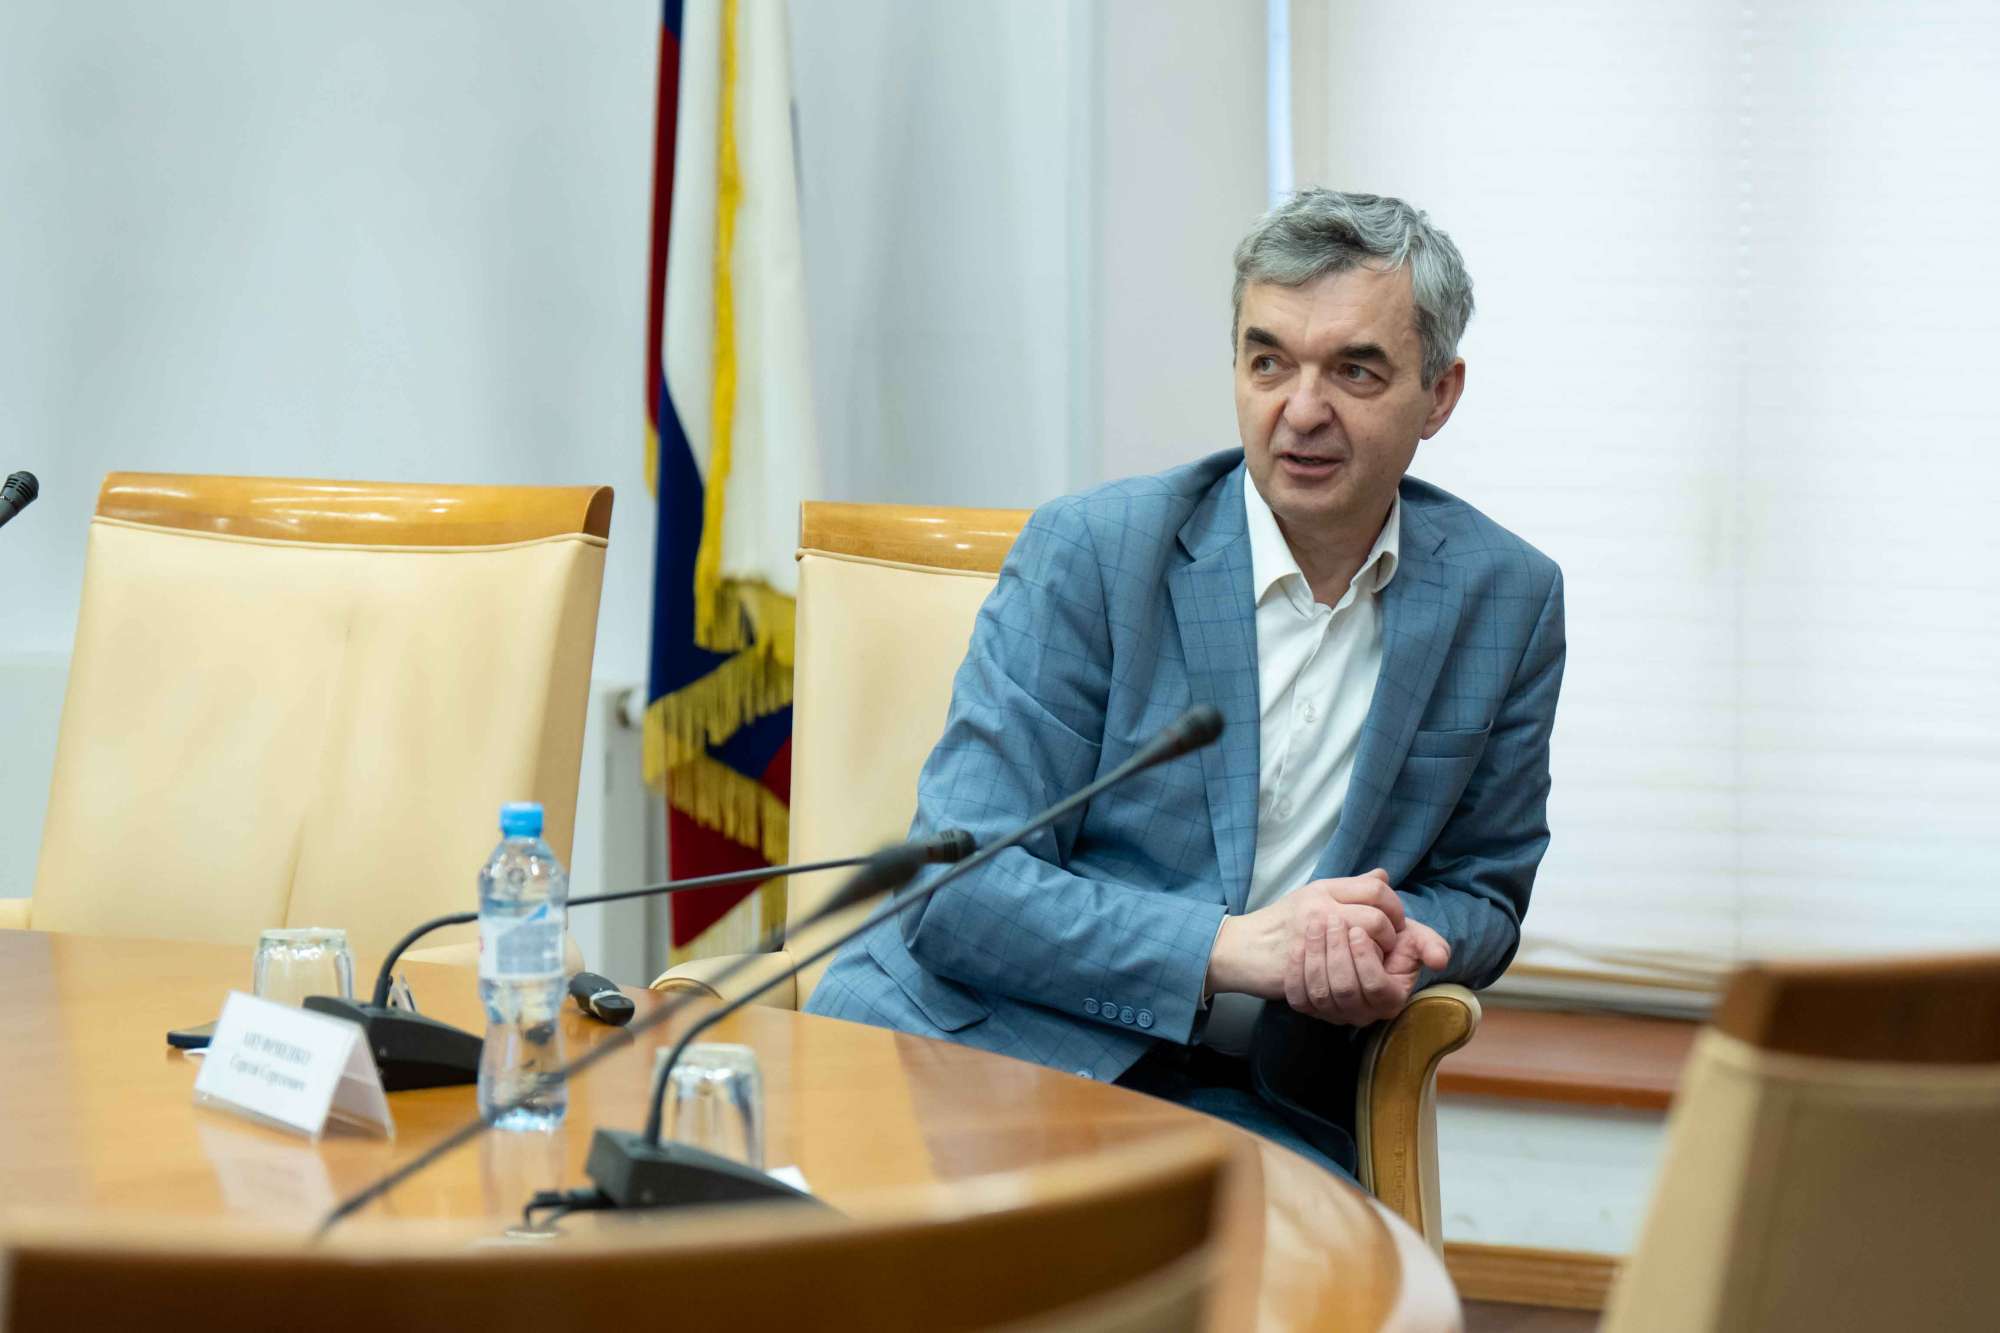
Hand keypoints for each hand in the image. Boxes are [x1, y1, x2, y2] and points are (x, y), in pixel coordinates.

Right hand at [1206, 869, 1407, 999]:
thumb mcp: (1314, 895)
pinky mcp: (1308, 962)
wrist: (1241, 948)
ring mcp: (1314, 935)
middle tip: (1387, 946)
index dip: (1394, 907)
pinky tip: (1355, 974)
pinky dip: (1358, 972)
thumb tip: (1383, 876)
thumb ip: (1351, 888)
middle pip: (1377, 917)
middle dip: (1390, 935)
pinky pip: (1348, 967)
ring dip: (1377, 955)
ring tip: (1373, 961)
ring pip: (1366, 942)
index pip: (1377, 889)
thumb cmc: (1280, 923)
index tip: (1393, 922)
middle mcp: (1321, 907)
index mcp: (1325, 889)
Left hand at [1283, 907, 1449, 1027]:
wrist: (1359, 945)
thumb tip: (1440, 959)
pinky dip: (1297, 970)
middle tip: (1332, 920)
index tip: (1358, 928)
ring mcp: (1334, 1014)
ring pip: (1321, 993)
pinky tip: (1298, 944)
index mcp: (1390, 999)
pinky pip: (1298, 997)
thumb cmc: (1389, 942)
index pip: (1375, 986)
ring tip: (1315, 924)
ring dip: (1315, 956)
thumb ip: (1429, 945)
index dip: (1365, 958)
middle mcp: (1363, 1014)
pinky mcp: (1310, 1009)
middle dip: (1337, 952)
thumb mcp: (1413, 938)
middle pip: (1345, 990)